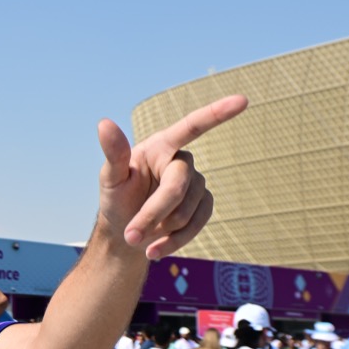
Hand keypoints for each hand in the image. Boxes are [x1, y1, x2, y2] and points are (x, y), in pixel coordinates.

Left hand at [97, 95, 246, 258]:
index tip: (243, 100)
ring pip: (188, 211)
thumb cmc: (116, 198)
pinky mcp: (203, 205)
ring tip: (140, 237)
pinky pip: (197, 225)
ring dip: (162, 230)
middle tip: (131, 235)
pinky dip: (175, 241)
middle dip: (154, 213)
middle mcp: (182, 161)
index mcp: (161, 146)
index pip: (192, 126)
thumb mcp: (110, 178)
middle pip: (178, 188)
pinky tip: (156, 248)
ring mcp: (196, 183)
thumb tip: (104, 123)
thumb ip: (113, 153)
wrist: (126, 230)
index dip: (217, 114)